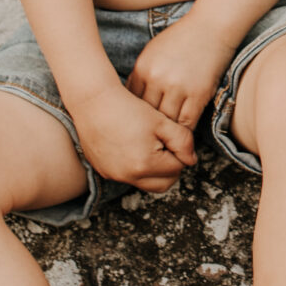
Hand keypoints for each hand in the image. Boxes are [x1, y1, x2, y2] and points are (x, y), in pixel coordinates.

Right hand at [68, 79, 196, 190]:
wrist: (93, 102)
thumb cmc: (128, 108)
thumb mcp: (161, 121)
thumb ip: (182, 141)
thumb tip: (191, 160)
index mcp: (145, 165)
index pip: (177, 168)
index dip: (180, 152)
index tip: (173, 137)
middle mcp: (127, 176)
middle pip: (163, 184)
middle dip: (170, 168)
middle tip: (166, 145)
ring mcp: (113, 175)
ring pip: (145, 182)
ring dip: (153, 169)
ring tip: (149, 143)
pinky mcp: (103, 170)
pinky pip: (127, 176)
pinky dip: (135, 167)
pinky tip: (133, 145)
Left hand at [126, 11, 232, 131]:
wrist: (212, 26)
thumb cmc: (182, 38)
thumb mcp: (153, 51)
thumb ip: (142, 74)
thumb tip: (132, 99)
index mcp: (142, 68)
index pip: (131, 102)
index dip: (134, 116)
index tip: (137, 125)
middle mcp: (157, 79)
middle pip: (146, 115)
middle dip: (148, 127)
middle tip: (148, 140)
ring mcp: (177, 87)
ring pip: (166, 122)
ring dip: (167, 132)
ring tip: (165, 143)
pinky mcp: (198, 94)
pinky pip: (187, 122)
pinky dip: (184, 131)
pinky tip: (183, 136)